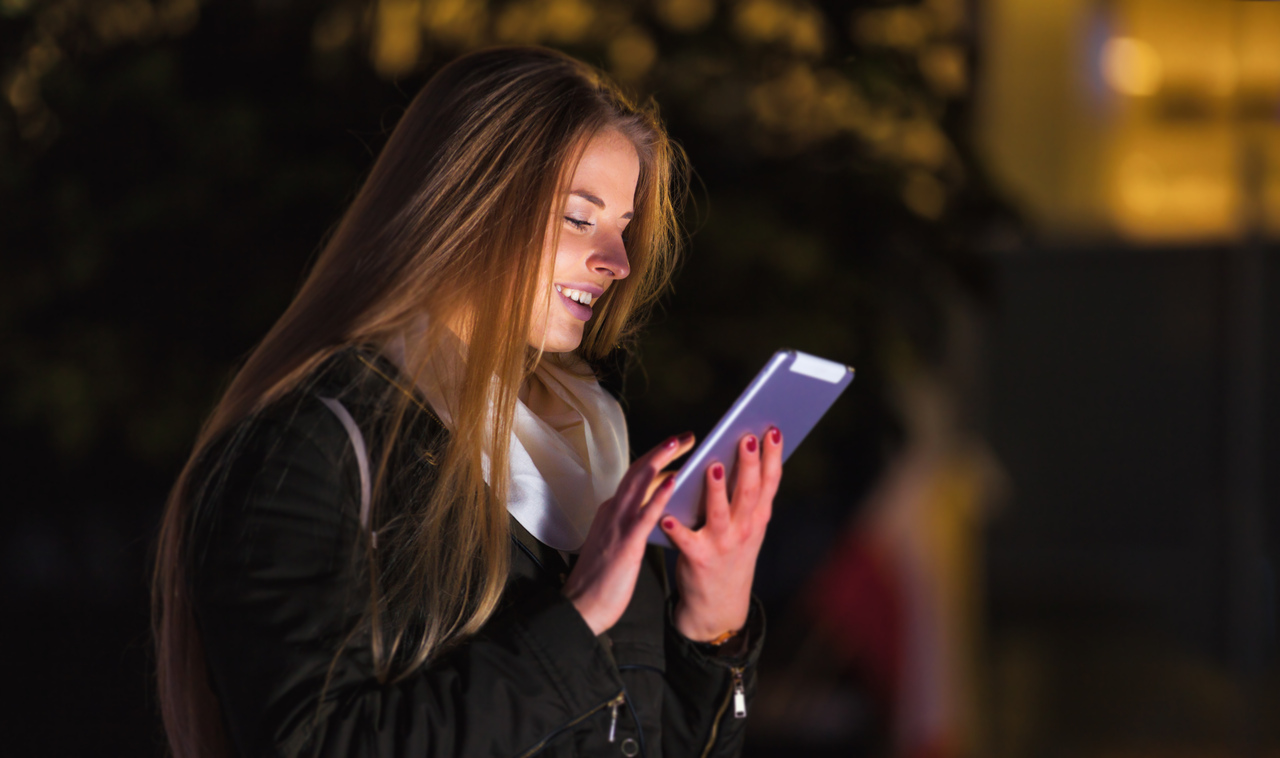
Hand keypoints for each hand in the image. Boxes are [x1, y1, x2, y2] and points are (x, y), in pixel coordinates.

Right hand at [563, 433, 695, 634]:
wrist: (581, 607)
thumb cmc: (600, 581)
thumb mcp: (613, 543)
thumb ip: (628, 525)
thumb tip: (650, 512)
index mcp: (610, 512)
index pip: (635, 478)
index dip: (656, 460)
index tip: (675, 449)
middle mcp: (612, 511)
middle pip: (637, 471)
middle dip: (662, 450)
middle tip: (686, 437)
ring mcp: (617, 525)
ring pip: (638, 482)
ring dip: (660, 459)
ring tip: (680, 442)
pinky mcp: (626, 543)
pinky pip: (645, 514)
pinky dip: (659, 494)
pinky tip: (674, 481)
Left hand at [661, 427, 781, 641]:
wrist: (720, 605)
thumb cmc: (732, 554)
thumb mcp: (750, 527)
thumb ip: (749, 496)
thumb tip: (748, 452)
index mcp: (757, 518)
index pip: (770, 482)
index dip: (773, 456)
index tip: (773, 430)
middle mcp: (744, 530)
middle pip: (747, 492)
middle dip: (747, 464)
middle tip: (745, 438)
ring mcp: (722, 545)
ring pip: (720, 513)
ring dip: (715, 490)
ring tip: (711, 466)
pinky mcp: (698, 559)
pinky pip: (686, 541)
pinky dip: (676, 529)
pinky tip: (666, 516)